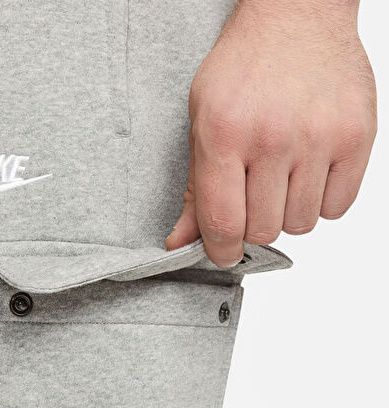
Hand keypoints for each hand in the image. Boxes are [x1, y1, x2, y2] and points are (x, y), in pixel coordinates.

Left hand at [165, 0, 376, 266]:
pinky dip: (320, 201)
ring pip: (301, 225)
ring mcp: (319, 137)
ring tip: (282, 178)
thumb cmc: (244, 68)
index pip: (224, 223)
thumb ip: (194, 189)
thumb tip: (182, 243)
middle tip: (252, 198)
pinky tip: (308, 173)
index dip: (221, 251)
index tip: (223, 253)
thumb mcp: (201, 121)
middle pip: (264, 231)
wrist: (297, 15)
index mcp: (224, 134)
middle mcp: (272, 137)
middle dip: (254, 225)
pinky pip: (336, 208)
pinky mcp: (357, 137)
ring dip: (287, 212)